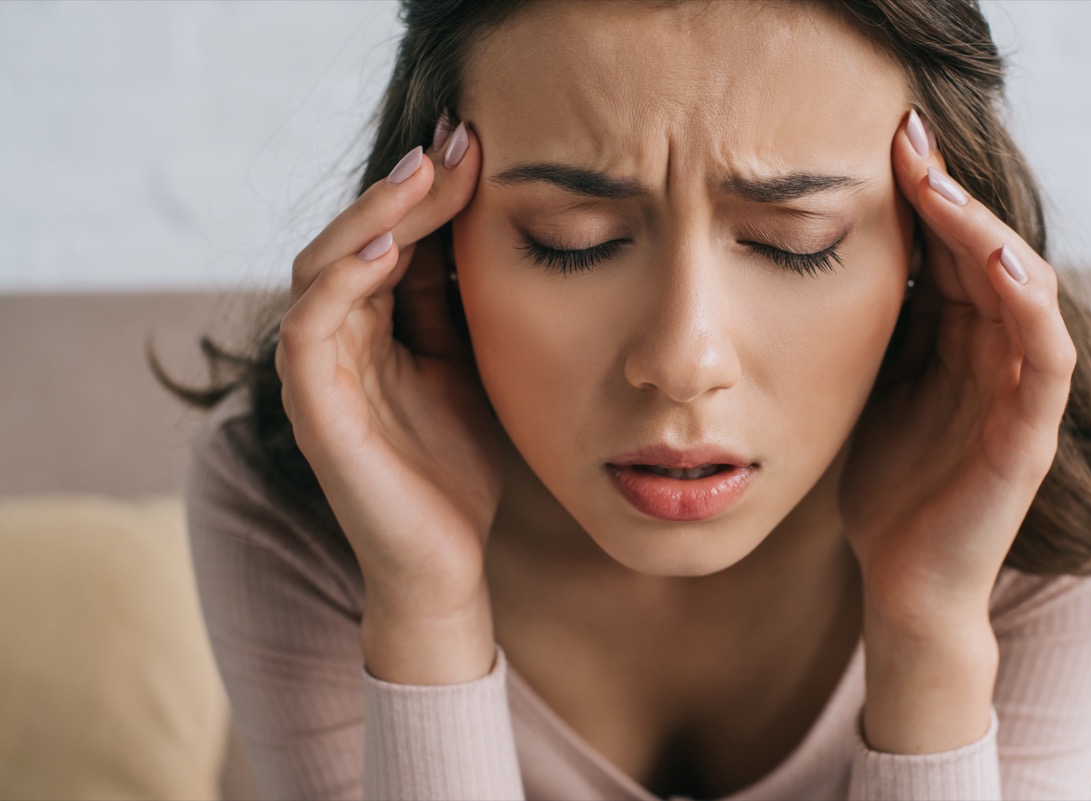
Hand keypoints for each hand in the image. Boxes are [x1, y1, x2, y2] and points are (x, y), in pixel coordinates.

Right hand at [275, 121, 502, 675]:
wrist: (445, 562)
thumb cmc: (453, 469)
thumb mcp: (465, 368)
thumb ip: (451, 306)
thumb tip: (470, 228)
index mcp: (372, 331)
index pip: (389, 242)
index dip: (428, 194)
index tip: (477, 147)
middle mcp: (338, 342)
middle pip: (352, 241)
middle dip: (403, 190)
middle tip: (455, 142)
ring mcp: (320, 374)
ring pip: (322, 269)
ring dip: (371, 218)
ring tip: (422, 176)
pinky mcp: (314, 410)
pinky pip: (309, 329)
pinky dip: (341, 284)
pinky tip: (389, 251)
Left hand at [841, 111, 1076, 630]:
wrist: (899, 579)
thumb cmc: (885, 486)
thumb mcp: (868, 390)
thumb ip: (875, 333)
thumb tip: (836, 259)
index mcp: (955, 344)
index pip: (950, 253)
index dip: (924, 197)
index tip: (883, 144)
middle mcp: (994, 358)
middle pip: (986, 255)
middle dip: (948, 195)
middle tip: (909, 137)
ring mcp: (1016, 396)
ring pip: (1022, 291)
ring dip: (985, 233)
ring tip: (943, 185)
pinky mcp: (1026, 437)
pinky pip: (1041, 359)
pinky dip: (1026, 306)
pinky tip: (994, 262)